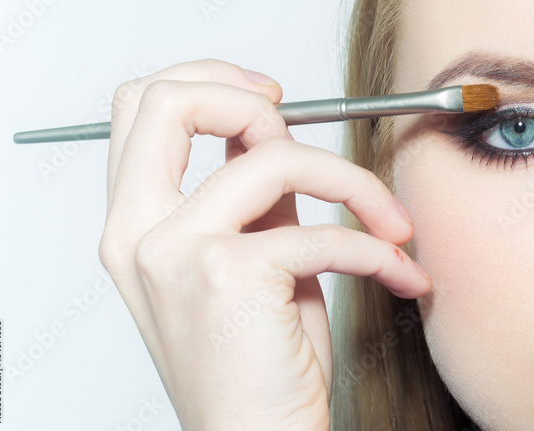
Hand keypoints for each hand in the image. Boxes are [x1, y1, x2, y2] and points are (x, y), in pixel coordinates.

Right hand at [98, 59, 430, 429]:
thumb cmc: (259, 370)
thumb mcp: (252, 266)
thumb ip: (256, 204)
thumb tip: (286, 145)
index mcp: (135, 225)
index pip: (144, 108)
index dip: (214, 84)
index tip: (273, 103)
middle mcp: (140, 233)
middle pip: (171, 101)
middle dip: (257, 100)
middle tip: (315, 140)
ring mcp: (176, 252)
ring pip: (276, 156)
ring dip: (357, 184)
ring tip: (394, 226)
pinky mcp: (229, 276)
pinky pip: (324, 231)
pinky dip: (378, 250)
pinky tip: (398, 274)